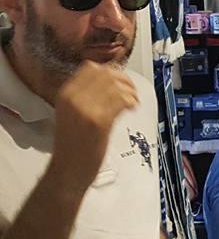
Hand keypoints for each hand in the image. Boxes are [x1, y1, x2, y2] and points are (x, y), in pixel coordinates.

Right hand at [50, 61, 138, 189]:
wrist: (68, 170)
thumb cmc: (73, 145)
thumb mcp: (72, 112)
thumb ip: (86, 95)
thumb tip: (109, 80)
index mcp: (65, 94)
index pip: (90, 68)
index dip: (111, 71)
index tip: (121, 80)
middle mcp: (73, 98)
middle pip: (105, 73)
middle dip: (124, 79)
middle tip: (131, 91)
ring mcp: (85, 109)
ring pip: (115, 85)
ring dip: (130, 91)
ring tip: (133, 101)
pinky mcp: (99, 121)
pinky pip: (121, 101)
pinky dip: (131, 101)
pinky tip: (132, 108)